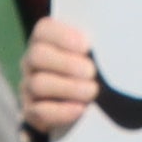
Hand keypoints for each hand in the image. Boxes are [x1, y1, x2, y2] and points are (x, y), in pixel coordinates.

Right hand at [20, 12, 97, 140]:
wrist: (73, 105)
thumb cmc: (88, 71)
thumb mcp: (91, 55)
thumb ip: (94, 49)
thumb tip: (112, 46)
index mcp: (45, 41)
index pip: (44, 30)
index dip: (63, 36)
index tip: (86, 46)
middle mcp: (32, 61)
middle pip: (38, 55)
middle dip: (67, 63)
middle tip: (92, 72)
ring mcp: (28, 86)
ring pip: (38, 84)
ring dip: (68, 87)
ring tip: (92, 91)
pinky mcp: (31, 111)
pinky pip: (40, 111)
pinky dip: (61, 111)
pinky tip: (80, 109)